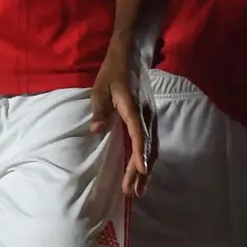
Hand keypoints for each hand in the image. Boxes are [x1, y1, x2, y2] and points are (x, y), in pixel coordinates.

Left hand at [90, 37, 152, 196]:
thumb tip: (95, 131)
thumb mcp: (100, 88)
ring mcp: (150, 115)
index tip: (142, 172)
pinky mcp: (150, 116)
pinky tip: (143, 168)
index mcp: (132, 107)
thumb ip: (99, 110)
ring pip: (152, 146)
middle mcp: (145, 113)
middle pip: (147, 146)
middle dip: (140, 171)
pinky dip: (148, 157)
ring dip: (145, 168)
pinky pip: (152, 141)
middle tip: (132, 193)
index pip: (138, 134)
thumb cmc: (113, 71)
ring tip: (139, 188)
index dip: (140, 154)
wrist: (132, 54)